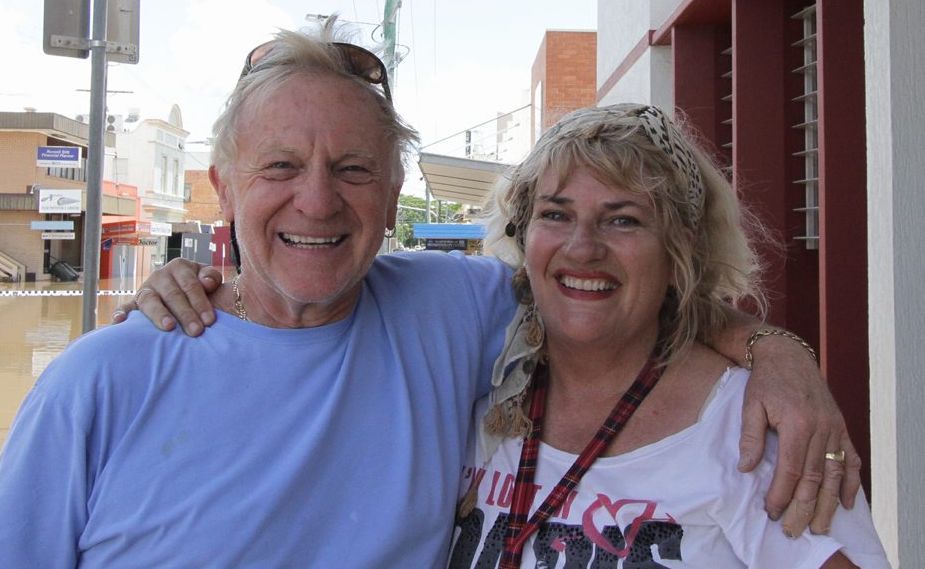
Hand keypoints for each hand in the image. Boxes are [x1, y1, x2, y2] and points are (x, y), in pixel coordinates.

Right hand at [111, 259, 222, 335]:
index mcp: (179, 267)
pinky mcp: (133, 303)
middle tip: (196, 331)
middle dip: (185, 314)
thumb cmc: (200, 288)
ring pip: (150, 300)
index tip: (210, 321)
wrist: (184, 293)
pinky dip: (121, 313)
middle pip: (172, 295)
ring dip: (159, 314)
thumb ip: (211, 277)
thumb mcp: (208, 278)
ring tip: (169, 327)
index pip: (191, 285)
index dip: (201, 302)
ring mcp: (146, 289)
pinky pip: (125, 307)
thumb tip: (207, 283)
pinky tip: (119, 322)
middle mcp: (160, 276)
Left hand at [738, 335, 861, 535]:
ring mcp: (835, 429)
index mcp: (797, 424)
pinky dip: (851, 482)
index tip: (771, 512)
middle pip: (815, 478)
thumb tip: (746, 469)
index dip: (782, 494)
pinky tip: (845, 502)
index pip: (791, 470)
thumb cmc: (766, 382)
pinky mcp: (841, 427)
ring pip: (835, 474)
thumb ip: (750, 437)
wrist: (788, 356)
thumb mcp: (751, 405)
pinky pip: (851, 459)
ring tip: (820, 527)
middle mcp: (821, 429)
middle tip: (793, 530)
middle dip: (804, 508)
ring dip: (828, 503)